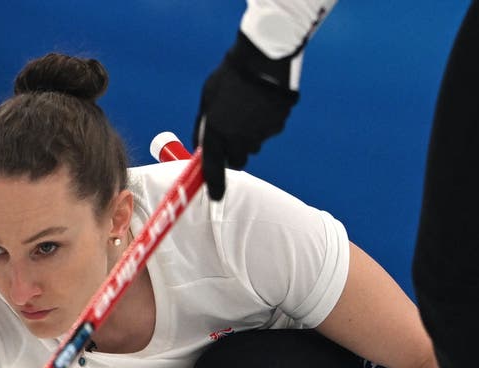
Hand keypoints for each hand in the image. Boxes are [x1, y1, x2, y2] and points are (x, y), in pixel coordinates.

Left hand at [194, 32, 298, 200]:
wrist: (264, 60)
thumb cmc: (230, 76)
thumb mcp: (208, 98)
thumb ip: (204, 125)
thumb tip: (201, 146)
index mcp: (218, 132)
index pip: (214, 168)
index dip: (214, 185)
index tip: (215, 196)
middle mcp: (239, 139)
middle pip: (237, 161)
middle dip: (233, 154)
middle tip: (230, 136)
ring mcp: (261, 135)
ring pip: (253, 146)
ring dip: (248, 137)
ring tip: (246, 110)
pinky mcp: (277, 127)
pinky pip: (267, 133)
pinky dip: (263, 125)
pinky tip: (260, 105)